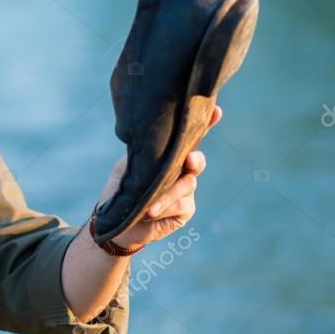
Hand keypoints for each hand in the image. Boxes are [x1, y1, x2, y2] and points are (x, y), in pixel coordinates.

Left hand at [102, 105, 222, 250]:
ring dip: (166, 196)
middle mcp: (181, 170)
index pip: (189, 138)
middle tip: (190, 160)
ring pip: (186, 185)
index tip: (216, 111)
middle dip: (194, 160)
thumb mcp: (128, 168)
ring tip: (148, 207)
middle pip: (196, 161)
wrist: (117, 222)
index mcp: (167, 156)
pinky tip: (152, 213)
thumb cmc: (121, 190)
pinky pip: (182, 205)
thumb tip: (158, 149)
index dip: (205, 124)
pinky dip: (165, 209)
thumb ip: (145, 157)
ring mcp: (186, 190)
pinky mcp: (186, 209)